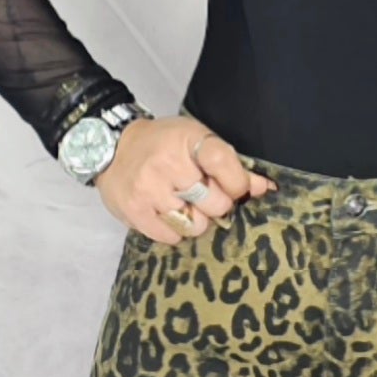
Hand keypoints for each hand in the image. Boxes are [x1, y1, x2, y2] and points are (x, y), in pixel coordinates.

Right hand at [101, 114, 274, 241]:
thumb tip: (264, 188)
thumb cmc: (163, 144)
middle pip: (215, 203)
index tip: (236, 188)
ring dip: (194, 220)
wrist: (111, 147)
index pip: (224, 164)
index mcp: (187, 139)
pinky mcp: (134, 210)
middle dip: (215, 204)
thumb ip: (231, 166)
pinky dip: (174, 230)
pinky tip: (166, 213)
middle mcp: (167, 163)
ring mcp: (149, 188)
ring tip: (182, 204)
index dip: (237, 182)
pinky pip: (171, 236)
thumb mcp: (196, 141)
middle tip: (201, 196)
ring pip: (195, 225)